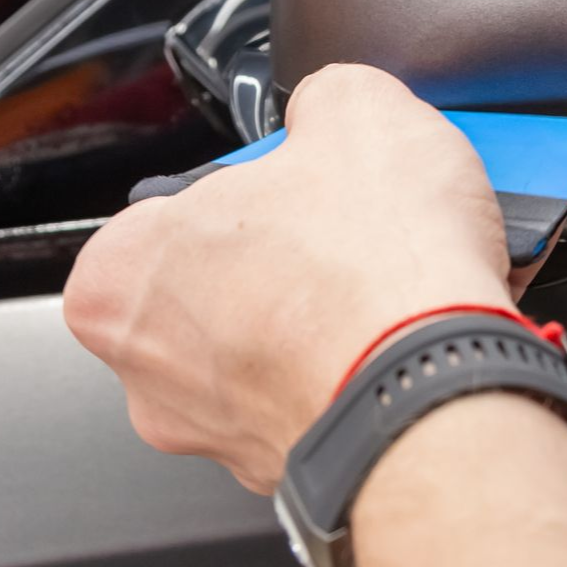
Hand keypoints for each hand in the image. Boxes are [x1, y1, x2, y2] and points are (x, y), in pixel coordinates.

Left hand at [64, 65, 520, 493]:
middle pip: (235, 281)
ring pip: (289, 345)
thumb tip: (334, 110)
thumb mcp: (356, 107)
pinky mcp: (299, 468)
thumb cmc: (372, 270)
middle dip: (304, 252)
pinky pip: (339, 393)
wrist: (441, 388)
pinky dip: (378, 363)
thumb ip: (322, 98)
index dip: (258, 181)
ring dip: (348, 308)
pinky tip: (430, 326)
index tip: (311, 177)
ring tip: (419, 270)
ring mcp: (225, 432)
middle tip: (366, 224)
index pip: (177, 206)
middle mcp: (155, 371)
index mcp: (125, 275)